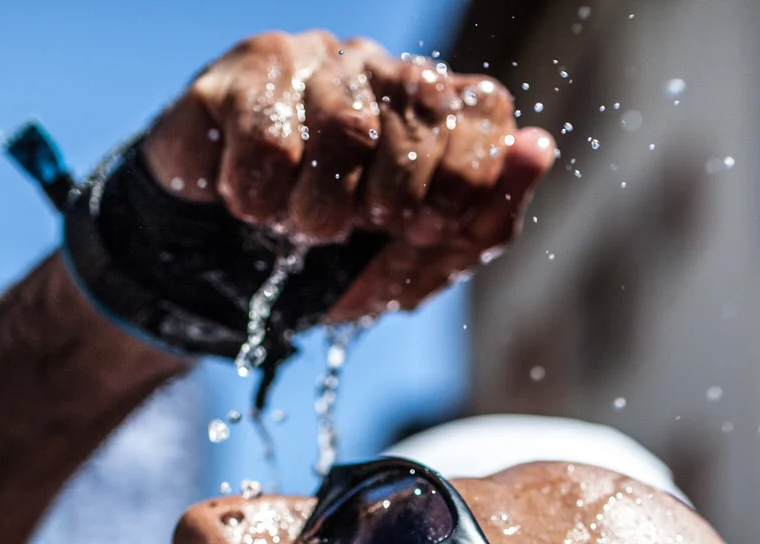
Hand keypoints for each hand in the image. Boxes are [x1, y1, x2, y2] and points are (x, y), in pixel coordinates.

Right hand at [144, 31, 556, 320]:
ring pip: (346, 128)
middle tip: (353, 229)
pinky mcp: (245, 73)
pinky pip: (270, 143)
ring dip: (318, 212)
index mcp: (436, 109)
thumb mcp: (417, 266)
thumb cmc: (332, 261)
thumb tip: (538, 147)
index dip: (463, 184)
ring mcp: (313, 60)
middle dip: (388, 206)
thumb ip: (485, 222)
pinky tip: (250, 199)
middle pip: (420, 118)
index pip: (486, 113)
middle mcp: (382, 69)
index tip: (426, 228)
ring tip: (299, 224)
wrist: (221, 267)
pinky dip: (260, 200)